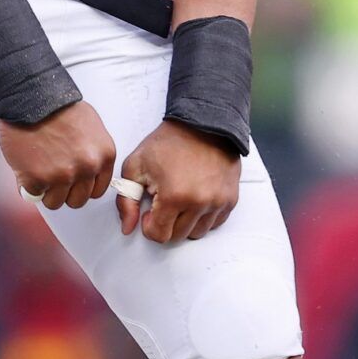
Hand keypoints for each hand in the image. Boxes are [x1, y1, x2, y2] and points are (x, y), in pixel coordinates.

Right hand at [0, 101, 115, 209]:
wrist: (32, 95)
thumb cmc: (59, 107)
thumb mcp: (92, 128)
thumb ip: (93, 153)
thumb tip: (88, 175)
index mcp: (103, 155)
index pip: (97, 190)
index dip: (81, 187)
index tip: (71, 181)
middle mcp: (86, 168)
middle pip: (78, 200)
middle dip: (64, 191)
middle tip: (52, 175)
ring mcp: (62, 175)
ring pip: (55, 202)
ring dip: (45, 190)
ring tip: (38, 169)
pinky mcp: (37, 179)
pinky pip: (33, 195)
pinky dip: (27, 185)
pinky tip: (26, 166)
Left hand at [117, 119, 240, 242]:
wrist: (203, 122)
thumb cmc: (168, 142)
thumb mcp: (136, 165)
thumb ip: (126, 200)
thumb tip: (128, 228)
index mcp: (174, 196)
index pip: (159, 235)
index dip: (149, 225)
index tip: (150, 210)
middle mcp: (200, 203)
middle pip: (178, 236)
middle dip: (167, 223)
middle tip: (164, 201)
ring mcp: (218, 202)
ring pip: (197, 233)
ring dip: (186, 221)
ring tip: (181, 197)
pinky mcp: (231, 199)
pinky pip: (215, 223)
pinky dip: (203, 216)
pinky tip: (196, 197)